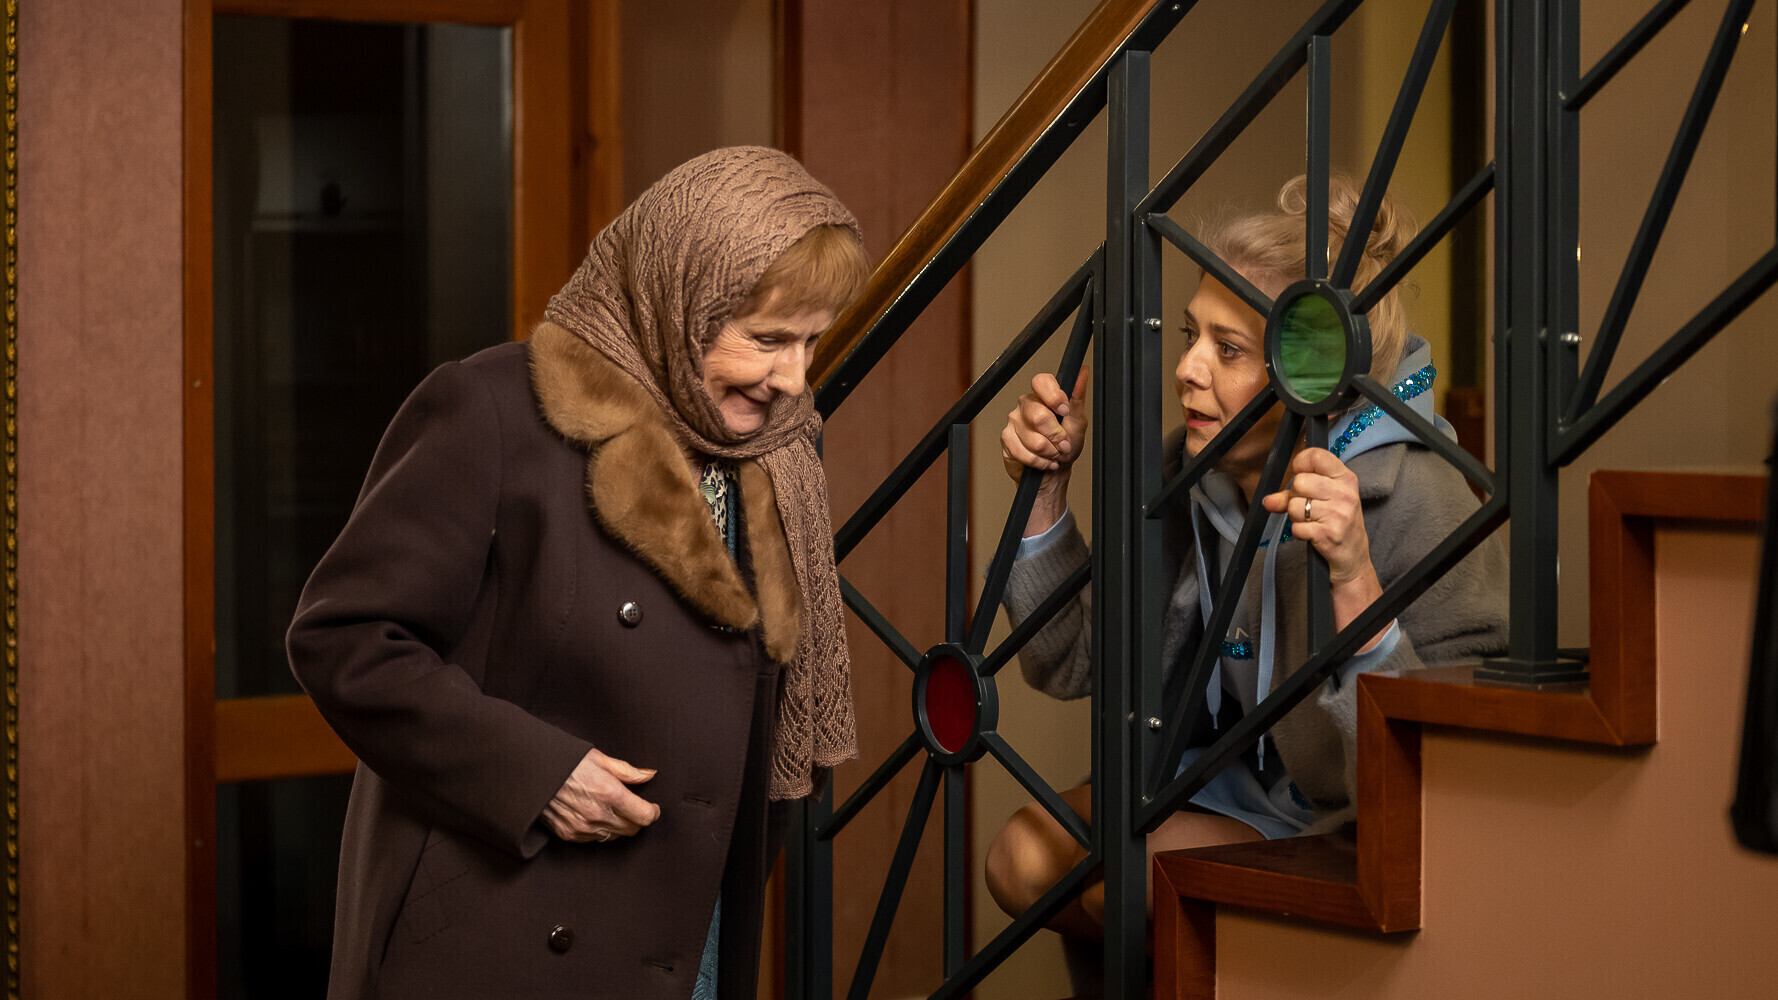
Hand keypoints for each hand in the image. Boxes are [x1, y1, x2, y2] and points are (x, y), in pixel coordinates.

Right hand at [541, 748, 660, 842]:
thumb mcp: (598, 758)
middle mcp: (598, 814)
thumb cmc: (565, 762)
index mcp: (609, 793)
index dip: (653, 812)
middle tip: (633, 807)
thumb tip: (649, 776)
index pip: (644, 816)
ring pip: (614, 836)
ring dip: (619, 826)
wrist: (532, 773)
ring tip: (612, 809)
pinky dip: (600, 830)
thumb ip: (627, 771)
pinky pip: (595, 839)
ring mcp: (583, 827)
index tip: (653, 807)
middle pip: (632, 829)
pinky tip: (595, 815)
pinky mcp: (569, 834)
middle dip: (637, 819)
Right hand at [1000, 367, 1090, 535]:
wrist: (1055, 471)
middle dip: (1056, 436)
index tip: (1065, 411)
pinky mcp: (1007, 440)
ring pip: (1033, 439)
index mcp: (1042, 395)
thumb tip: (1083, 372)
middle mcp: (1026, 405)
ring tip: (1054, 454)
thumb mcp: (1078, 421)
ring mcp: (1014, 422)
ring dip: (1050, 452)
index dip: (1054, 397)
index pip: (1041, 382)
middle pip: (1039, 416)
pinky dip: (1039, 462)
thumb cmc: (1066, 445)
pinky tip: (1044, 461)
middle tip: (1064, 445)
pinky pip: (1024, 453)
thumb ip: (1078, 397)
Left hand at [1262, 448, 1387, 649]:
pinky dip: (1298, 532)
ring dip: (1296, 517)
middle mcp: (1345, 494)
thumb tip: (1268, 501)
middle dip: (1295, 496)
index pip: (1316, 455)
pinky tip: (1311, 534)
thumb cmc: (1337, 523)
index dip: (1300, 464)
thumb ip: (1292, 495)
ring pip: (1294, 505)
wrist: (1353, 558)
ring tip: (1311, 522)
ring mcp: (1338, 514)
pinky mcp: (1329, 534)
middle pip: (1300, 482)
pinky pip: (1296, 527)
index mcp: (1345, 478)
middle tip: (1307, 508)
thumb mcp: (1324, 502)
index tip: (1300, 473)